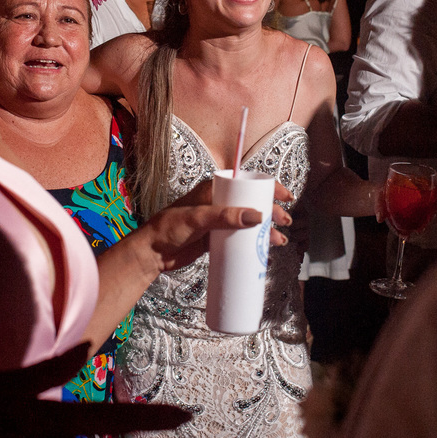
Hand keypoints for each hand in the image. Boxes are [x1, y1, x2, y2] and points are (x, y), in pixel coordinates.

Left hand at [169, 179, 294, 243]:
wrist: (151, 253)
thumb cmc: (169, 229)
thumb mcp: (198, 219)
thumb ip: (226, 216)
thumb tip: (257, 216)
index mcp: (213, 190)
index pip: (246, 183)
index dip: (268, 187)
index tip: (285, 196)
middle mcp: (218, 203)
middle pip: (251, 204)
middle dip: (270, 212)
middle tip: (284, 223)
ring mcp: (217, 222)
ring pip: (248, 223)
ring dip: (264, 231)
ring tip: (278, 241)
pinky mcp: (215, 239)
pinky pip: (239, 239)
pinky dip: (253, 244)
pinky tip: (264, 253)